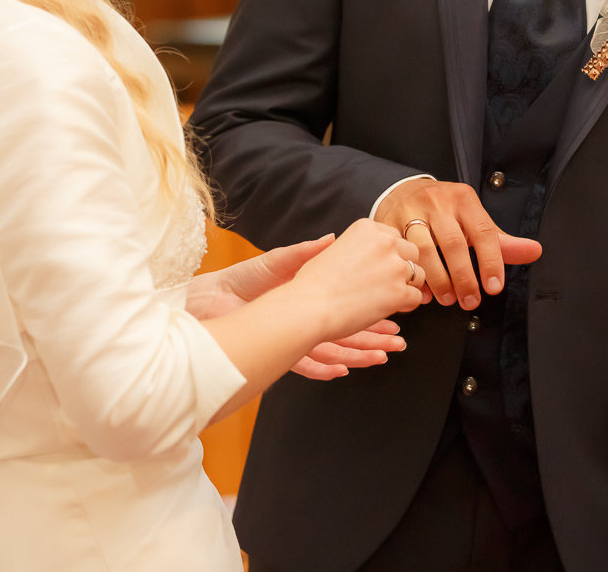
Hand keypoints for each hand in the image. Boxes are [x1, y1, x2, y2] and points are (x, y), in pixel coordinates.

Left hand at [188, 236, 407, 379]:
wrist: (209, 301)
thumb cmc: (241, 279)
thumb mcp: (278, 261)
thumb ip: (306, 253)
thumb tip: (331, 238)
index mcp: (308, 299)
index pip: (347, 308)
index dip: (372, 312)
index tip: (394, 313)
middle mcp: (304, 322)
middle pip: (346, 334)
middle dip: (373, 339)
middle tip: (398, 344)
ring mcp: (292, 339)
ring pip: (332, 350)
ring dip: (358, 354)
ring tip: (382, 357)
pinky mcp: (277, 350)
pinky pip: (305, 364)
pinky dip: (323, 368)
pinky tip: (342, 370)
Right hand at [288, 219, 425, 339]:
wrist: (309, 307)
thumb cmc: (313, 283)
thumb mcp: (330, 250)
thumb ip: (355, 245)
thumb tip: (362, 249)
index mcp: (368, 228)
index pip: (394, 236)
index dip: (389, 254)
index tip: (381, 266)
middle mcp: (385, 242)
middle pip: (411, 252)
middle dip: (403, 267)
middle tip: (388, 283)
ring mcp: (394, 267)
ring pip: (419, 274)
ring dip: (407, 286)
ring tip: (389, 296)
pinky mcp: (400, 292)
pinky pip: (417, 298)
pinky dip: (406, 305)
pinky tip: (390, 308)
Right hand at [373, 179, 541, 309]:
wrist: (403, 191)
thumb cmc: (444, 212)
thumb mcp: (473, 219)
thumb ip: (500, 241)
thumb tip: (534, 251)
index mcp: (463, 200)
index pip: (482, 232)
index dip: (490, 262)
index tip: (493, 288)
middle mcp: (437, 202)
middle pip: (453, 244)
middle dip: (463, 277)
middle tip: (470, 300)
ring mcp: (410, 212)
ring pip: (425, 251)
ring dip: (438, 280)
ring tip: (447, 298)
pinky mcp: (388, 224)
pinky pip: (401, 255)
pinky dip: (414, 278)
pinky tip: (423, 293)